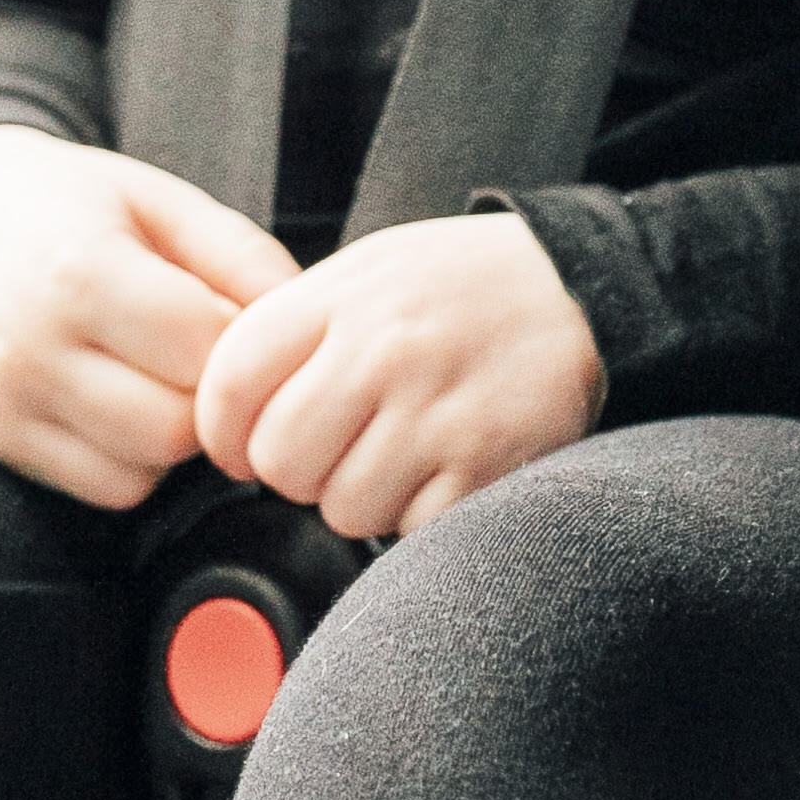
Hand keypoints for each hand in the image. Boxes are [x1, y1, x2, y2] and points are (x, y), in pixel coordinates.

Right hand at [0, 127, 296, 507]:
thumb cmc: (68, 203)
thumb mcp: (159, 198)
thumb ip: (240, 256)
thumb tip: (307, 320)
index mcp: (78, 271)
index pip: (204, 351)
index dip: (247, 344)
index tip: (247, 321)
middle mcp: (32, 347)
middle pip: (176, 426)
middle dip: (215, 400)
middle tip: (212, 357)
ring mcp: (7, 402)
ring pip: (142, 469)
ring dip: (177, 436)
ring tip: (167, 375)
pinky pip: (103, 488)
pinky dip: (136, 460)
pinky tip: (128, 401)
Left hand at [193, 212, 604, 538]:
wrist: (579, 285)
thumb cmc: (461, 285)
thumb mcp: (369, 270)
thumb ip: (294, 326)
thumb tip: (220, 410)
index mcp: (343, 298)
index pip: (230, 384)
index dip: (223, 432)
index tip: (244, 442)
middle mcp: (385, 351)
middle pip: (278, 460)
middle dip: (298, 469)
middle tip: (340, 445)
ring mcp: (438, 411)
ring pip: (341, 507)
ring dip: (363, 496)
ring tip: (402, 451)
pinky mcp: (487, 464)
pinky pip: (409, 530)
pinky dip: (419, 514)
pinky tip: (443, 467)